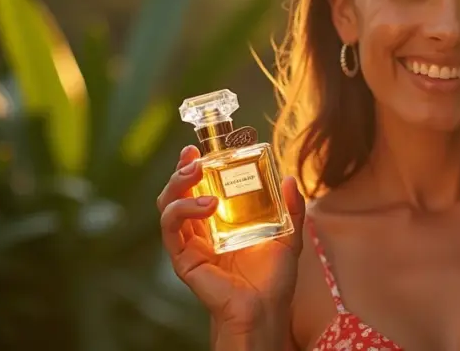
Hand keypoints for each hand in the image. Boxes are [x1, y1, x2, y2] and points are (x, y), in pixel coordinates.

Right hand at [157, 145, 305, 342]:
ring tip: (197, 174)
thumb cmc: (274, 279)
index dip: (196, 167)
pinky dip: (183, 210)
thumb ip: (291, 208)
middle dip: (182, 170)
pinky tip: (205, 204)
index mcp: (221, 221)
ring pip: (168, 205)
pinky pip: (171, 228)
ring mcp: (190, 243)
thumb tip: (289, 178)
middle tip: (194, 157)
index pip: (200, 188)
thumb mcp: (289, 235)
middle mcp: (201, 230)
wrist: (266, 309)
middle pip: (178, 192)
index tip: (201, 149)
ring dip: (178, 185)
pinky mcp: (184, 258)